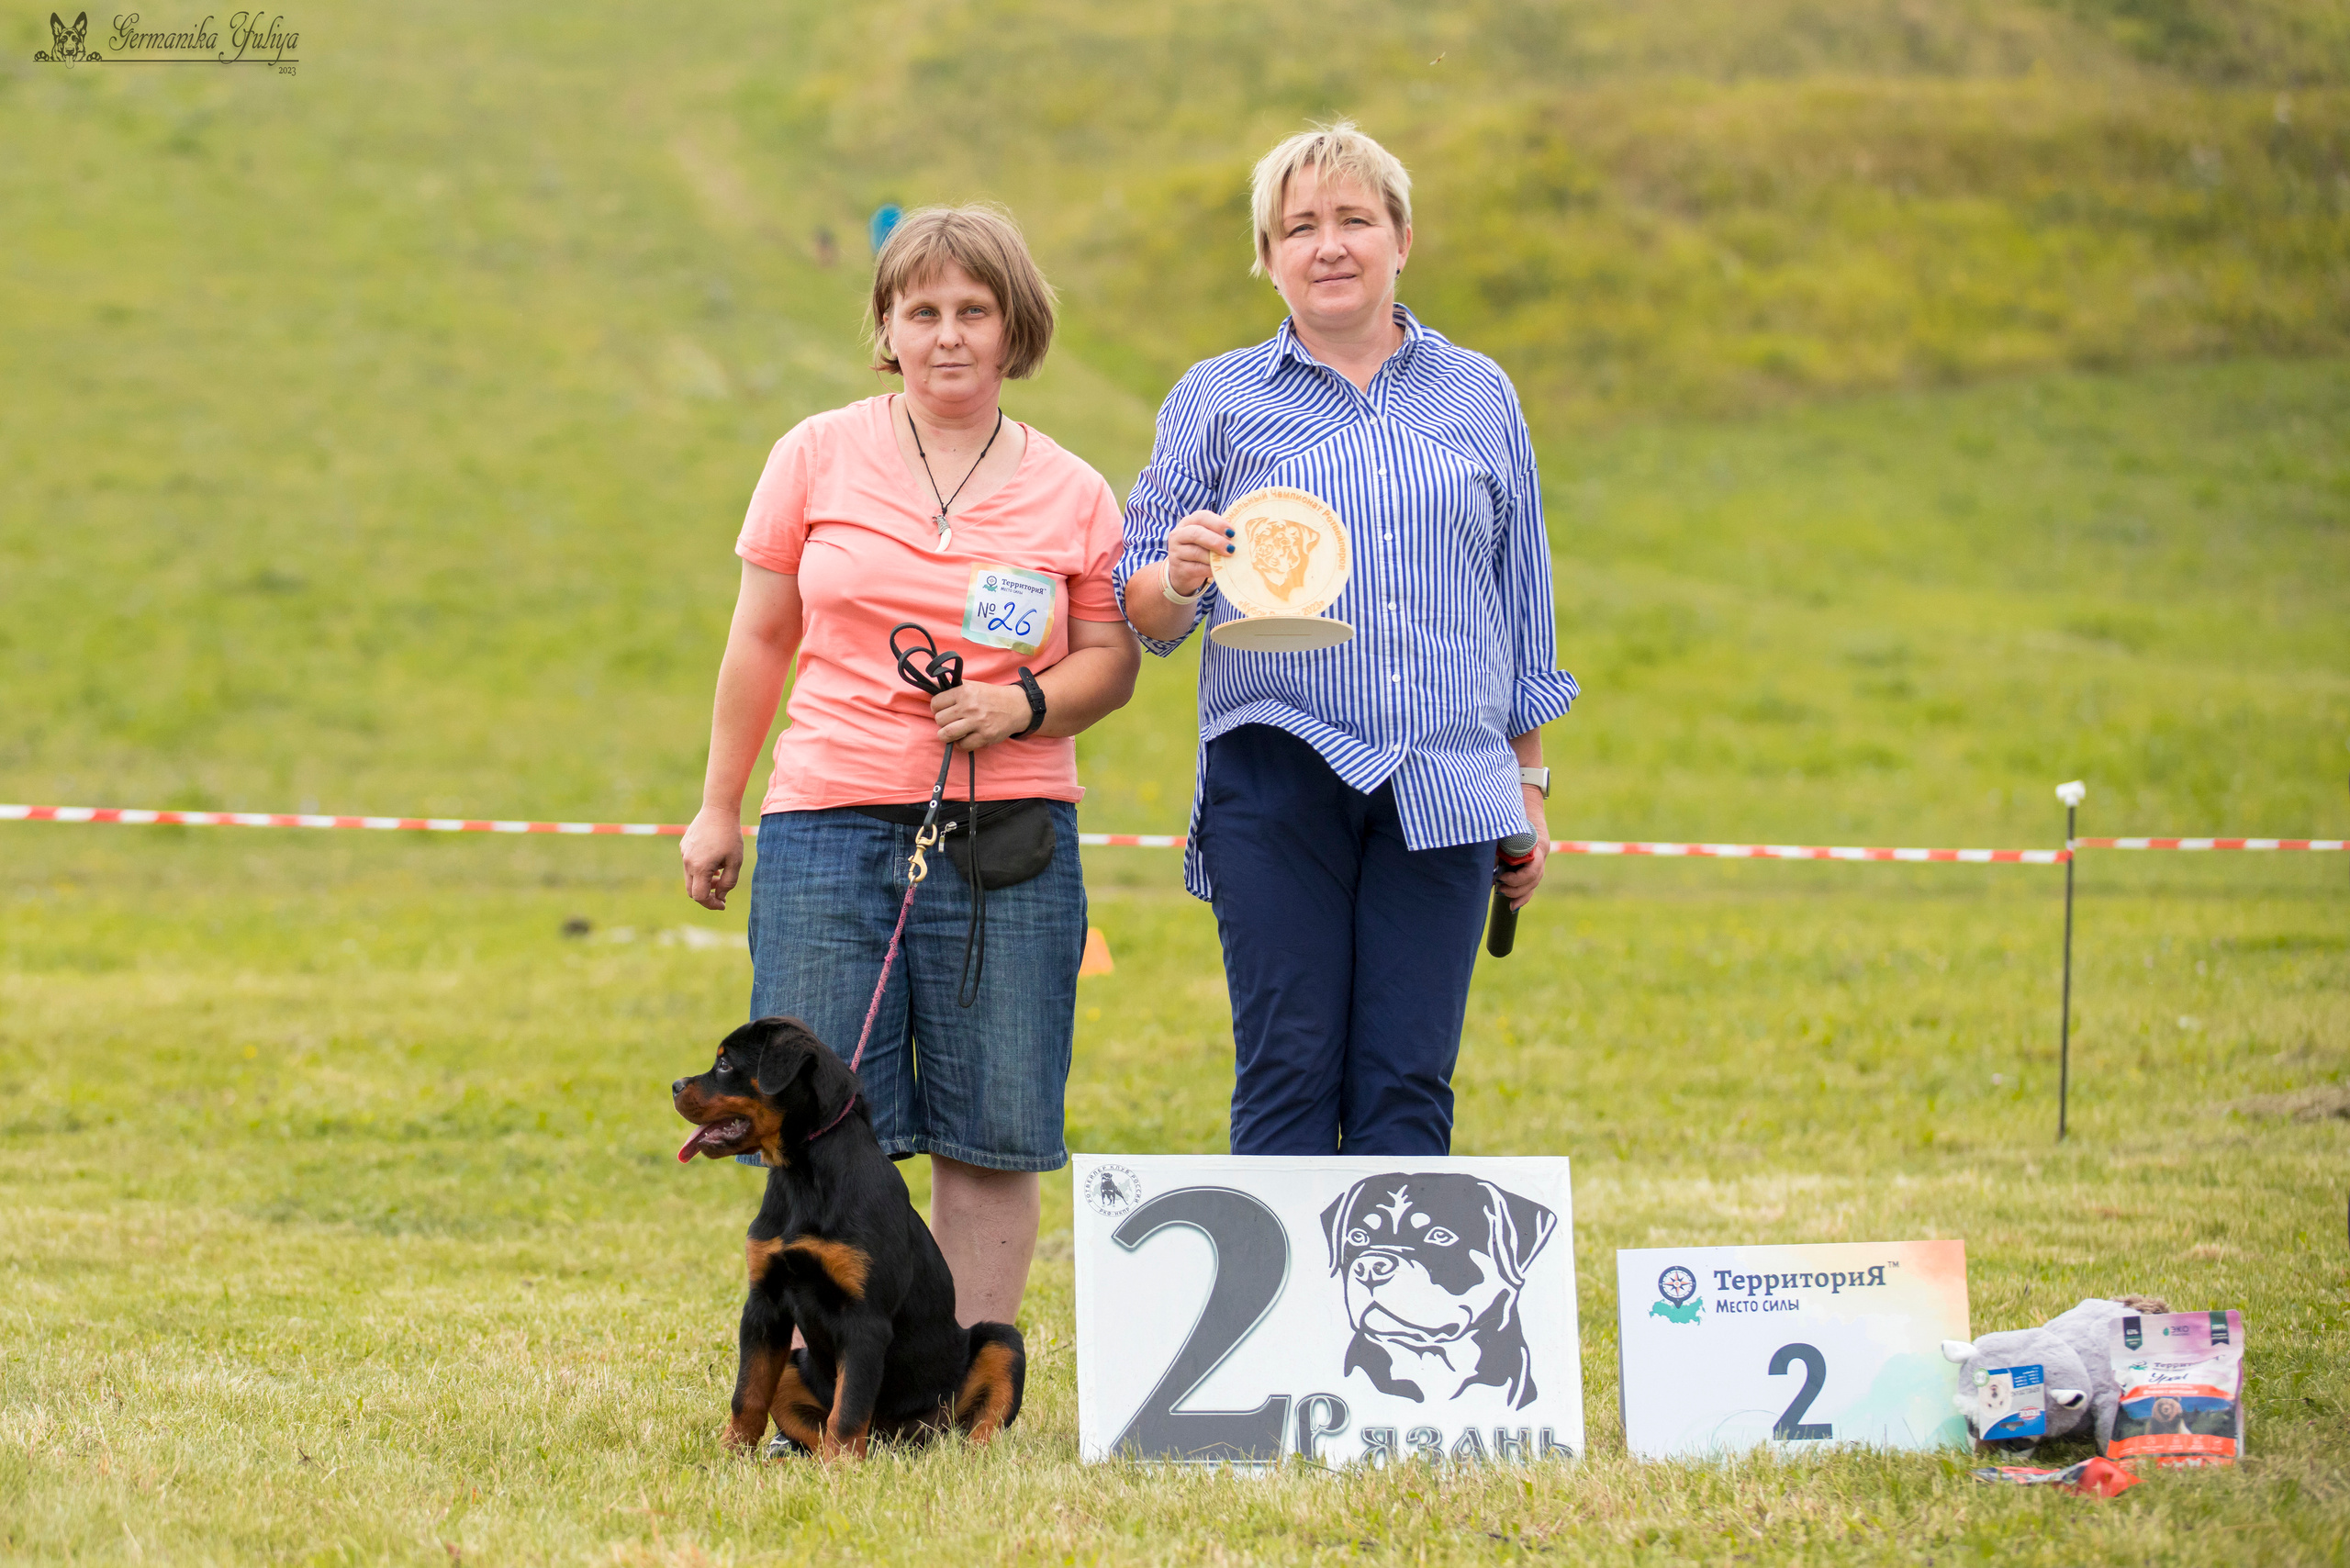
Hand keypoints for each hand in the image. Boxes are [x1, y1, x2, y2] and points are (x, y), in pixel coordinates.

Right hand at [681, 804, 746, 909]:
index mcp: (700, 867)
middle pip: (691, 890)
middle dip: (706, 896)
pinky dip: (700, 870)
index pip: (700, 896)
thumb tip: (720, 896)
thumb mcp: (735, 861)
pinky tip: (714, 862)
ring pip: (690, 877)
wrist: (719, 809)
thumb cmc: (730, 836)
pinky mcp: (684, 846)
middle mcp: (687, 862)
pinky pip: (689, 864)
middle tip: (721, 893)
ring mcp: (684, 853)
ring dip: (704, 882)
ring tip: (720, 873)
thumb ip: (728, 883)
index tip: (723, 904)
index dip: (711, 904)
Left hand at [930, 681, 1032, 751]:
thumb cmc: (990, 697)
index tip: (943, 710)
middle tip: (951, 721)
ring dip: (947, 736)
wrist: (1015, 706)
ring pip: (947, 734)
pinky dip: (961, 744)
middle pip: (939, 720)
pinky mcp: (984, 736)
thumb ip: (952, 688)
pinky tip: (966, 738)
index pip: (936, 703)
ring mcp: (977, 722)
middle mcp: (969, 706)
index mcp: (964, 691)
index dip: (937, 709)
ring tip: (953, 733)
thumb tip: (929, 684)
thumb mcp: (972, 686)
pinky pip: (962, 745)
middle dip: (943, 723)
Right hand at [1164, 510, 1236, 596]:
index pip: (1201, 517)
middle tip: (1231, 548)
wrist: (1182, 572)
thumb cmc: (1200, 550)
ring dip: (1214, 556)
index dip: (1217, 523)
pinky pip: (1196, 568)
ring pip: (1196, 552)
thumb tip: (1239, 537)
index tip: (1232, 532)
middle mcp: (1178, 535)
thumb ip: (1218, 534)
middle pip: (1196, 533)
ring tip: (1227, 560)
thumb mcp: (1206, 539)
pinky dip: (1210, 569)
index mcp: (1188, 522)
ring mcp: (1176, 552)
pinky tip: (1219, 570)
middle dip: (1216, 540)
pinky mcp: (1178, 568)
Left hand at [1498, 793, 1549, 910]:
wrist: (1525, 802)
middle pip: (1534, 879)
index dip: (1518, 878)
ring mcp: (1540, 859)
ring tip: (1503, 896)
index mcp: (1537, 844)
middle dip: (1516, 887)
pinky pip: (1532, 883)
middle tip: (1499, 888)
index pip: (1534, 868)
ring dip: (1519, 893)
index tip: (1500, 877)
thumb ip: (1496, 845)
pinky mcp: (1534, 863)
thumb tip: (1484, 867)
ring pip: (1534, 882)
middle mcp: (1541, 853)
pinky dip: (1523, 895)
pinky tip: (1512, 905)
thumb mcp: (1503, 829)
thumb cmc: (1511, 814)